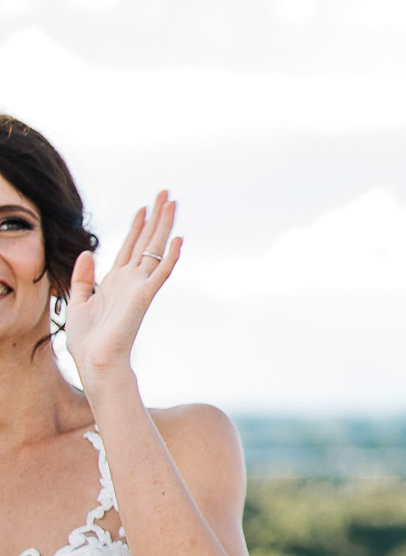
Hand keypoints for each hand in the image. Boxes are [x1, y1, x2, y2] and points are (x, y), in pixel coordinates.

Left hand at [64, 192, 181, 382]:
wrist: (95, 361)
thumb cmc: (87, 340)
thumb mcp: (78, 302)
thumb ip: (83, 278)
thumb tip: (87, 253)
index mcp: (115, 281)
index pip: (130, 246)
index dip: (137, 226)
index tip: (144, 207)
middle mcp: (131, 280)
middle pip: (147, 241)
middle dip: (156, 217)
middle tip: (166, 194)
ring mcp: (140, 287)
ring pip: (155, 250)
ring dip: (164, 227)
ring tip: (172, 204)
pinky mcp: (143, 297)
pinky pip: (160, 273)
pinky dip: (170, 256)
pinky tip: (178, 240)